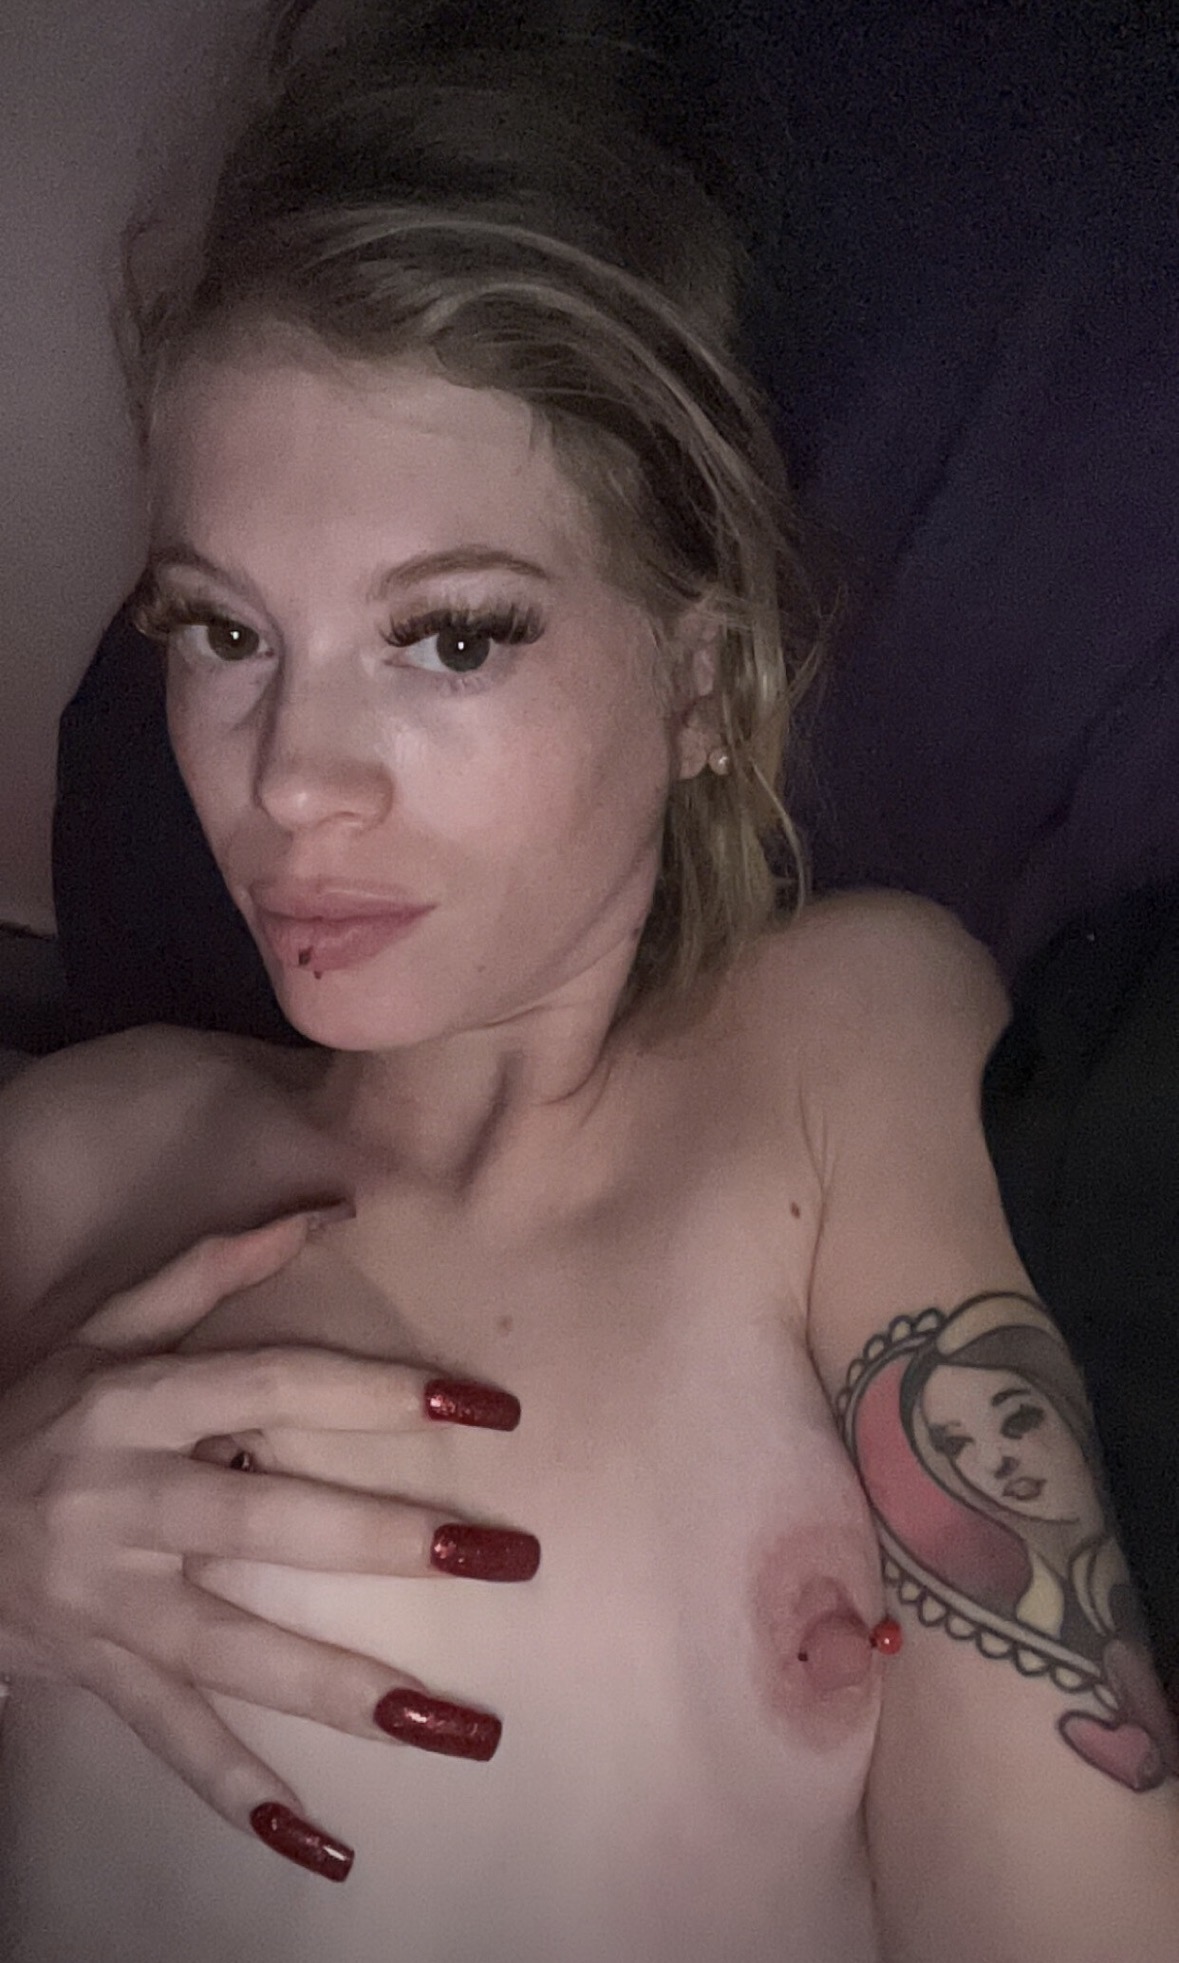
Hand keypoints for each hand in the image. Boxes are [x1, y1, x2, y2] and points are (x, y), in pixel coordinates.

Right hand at [0, 1211, 535, 1879]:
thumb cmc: (32, 1415)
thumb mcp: (102, 1330)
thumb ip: (209, 1269)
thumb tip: (328, 1208)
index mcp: (134, 1405)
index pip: (271, 1389)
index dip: (374, 1395)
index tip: (483, 1410)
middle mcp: (123, 1503)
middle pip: (264, 1523)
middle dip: (381, 1542)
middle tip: (500, 1556)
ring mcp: (109, 1601)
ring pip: (232, 1651)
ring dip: (344, 1690)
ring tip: (457, 1724)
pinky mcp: (95, 1674)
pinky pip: (170, 1740)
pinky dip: (238, 1792)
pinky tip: (324, 1844)